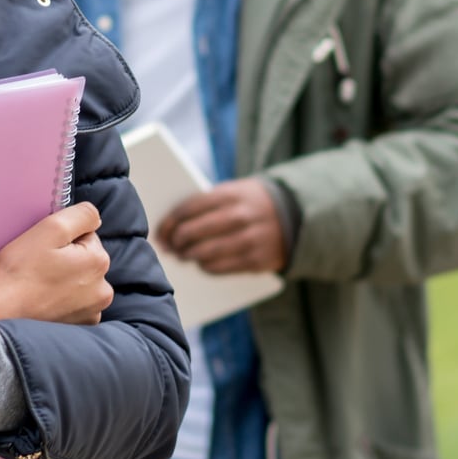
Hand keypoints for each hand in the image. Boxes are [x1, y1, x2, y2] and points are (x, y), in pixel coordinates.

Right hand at [0, 203, 112, 324]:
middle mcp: (103, 290)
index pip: (86, 236)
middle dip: (66, 260)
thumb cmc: (20, 272)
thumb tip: (95, 217)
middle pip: (85, 260)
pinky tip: (44, 302)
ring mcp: (92, 312)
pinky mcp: (80, 327)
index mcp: (99, 262)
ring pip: (81, 283)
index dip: (62, 239)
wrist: (1, 316)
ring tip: (40, 286)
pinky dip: (63, 302)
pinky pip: (75, 305)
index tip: (44, 250)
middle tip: (38, 267)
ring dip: (66, 281)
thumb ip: (80, 215)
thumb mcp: (49, 229)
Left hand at [158, 179, 286, 275]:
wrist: (296, 214)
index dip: (171, 222)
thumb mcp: (234, 192)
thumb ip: (207, 204)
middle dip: (177, 241)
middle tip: (168, 246)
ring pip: (206, 252)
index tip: (161, 231)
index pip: (190, 207)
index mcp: (231, 194)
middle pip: (195, 231)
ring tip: (181, 255)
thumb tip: (173, 226)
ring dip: (188, 256)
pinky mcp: (256, 260)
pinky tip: (200, 263)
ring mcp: (250, 239)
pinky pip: (221, 267)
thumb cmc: (250, 202)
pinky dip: (206, 267)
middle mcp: (241, 216)